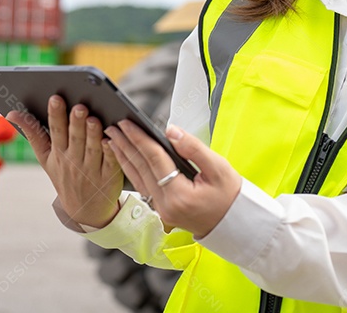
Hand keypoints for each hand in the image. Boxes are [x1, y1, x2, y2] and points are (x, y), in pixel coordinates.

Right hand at [7, 96, 123, 227]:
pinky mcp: (109, 176)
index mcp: (57, 154)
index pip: (55, 131)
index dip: (55, 115)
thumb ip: (33, 133)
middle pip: (75, 138)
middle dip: (76, 122)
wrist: (85, 210)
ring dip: (92, 134)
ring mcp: (91, 169)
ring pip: (92, 149)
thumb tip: (11, 113)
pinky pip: (110, 162)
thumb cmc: (64, 175)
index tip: (55, 98)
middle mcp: (73, 161)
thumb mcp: (45, 158)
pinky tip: (111, 140)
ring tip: (93, 119)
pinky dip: (110, 151)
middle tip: (79, 107)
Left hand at [105, 120, 240, 237]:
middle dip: (126, 144)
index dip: (140, 139)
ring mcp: (161, 209)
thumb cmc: (229, 196)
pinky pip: (142, 186)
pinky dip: (131, 169)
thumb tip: (171, 131)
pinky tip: (125, 157)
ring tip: (112, 138)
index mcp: (180, 195)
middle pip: (141, 168)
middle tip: (112, 125)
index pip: (154, 160)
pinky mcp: (161, 209)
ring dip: (124, 156)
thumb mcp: (219, 168)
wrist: (233, 223)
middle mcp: (166, 205)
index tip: (127, 122)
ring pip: (137, 178)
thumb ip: (194, 148)